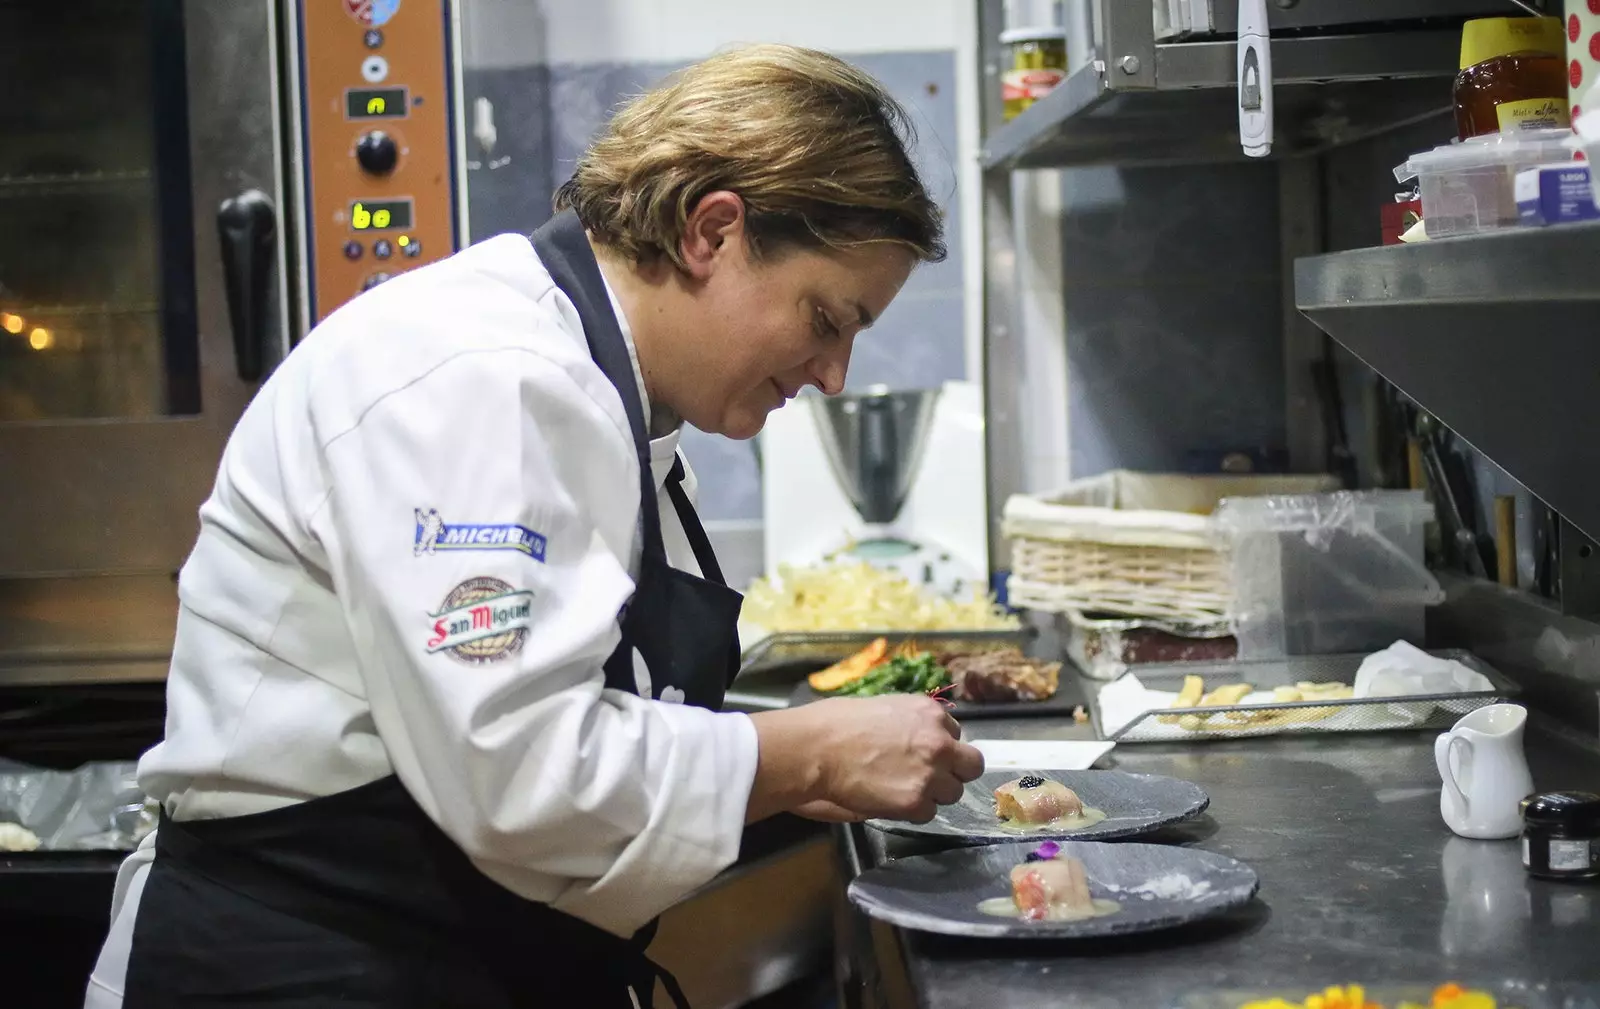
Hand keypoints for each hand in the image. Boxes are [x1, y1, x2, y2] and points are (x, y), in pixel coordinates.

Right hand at [747, 694, 984, 824]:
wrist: (817, 747)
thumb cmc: (836, 723)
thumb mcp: (884, 707)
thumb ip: (910, 724)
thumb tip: (915, 739)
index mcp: (930, 712)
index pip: (955, 735)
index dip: (940, 748)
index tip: (922, 756)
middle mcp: (939, 740)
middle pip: (972, 765)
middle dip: (954, 773)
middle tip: (928, 779)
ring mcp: (931, 772)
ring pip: (952, 793)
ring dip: (932, 795)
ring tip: (899, 790)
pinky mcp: (916, 801)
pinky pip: (928, 813)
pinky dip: (911, 811)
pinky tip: (888, 800)